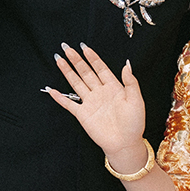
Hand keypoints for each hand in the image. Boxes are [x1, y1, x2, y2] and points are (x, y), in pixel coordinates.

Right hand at [44, 43, 146, 159]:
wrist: (125, 143)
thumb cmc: (134, 123)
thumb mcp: (137, 100)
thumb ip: (131, 82)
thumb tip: (126, 64)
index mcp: (113, 87)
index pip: (100, 68)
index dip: (92, 57)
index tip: (84, 47)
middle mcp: (100, 92)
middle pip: (86, 72)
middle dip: (76, 60)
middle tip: (67, 48)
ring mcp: (90, 103)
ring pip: (76, 83)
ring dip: (67, 71)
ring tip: (59, 60)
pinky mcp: (83, 115)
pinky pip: (69, 104)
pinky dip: (60, 97)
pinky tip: (52, 90)